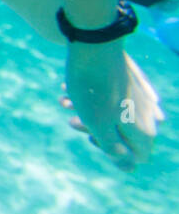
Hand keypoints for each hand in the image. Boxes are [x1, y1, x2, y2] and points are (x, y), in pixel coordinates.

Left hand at [61, 40, 163, 170]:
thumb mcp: (99, 126)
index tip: (94, 138)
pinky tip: (68, 90)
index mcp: (144, 129)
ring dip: (86, 112)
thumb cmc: (93, 89)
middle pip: (124, 135)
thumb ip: (114, 149)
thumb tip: (129, 167)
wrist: (94, 46)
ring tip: (65, 102)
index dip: (114, 154)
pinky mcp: (128, 82)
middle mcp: (148, 114)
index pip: (136, 157)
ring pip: (112, 114)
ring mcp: (140, 97)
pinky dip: (90, 96)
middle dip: (95, 130)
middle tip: (72, 120)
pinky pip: (110, 97)